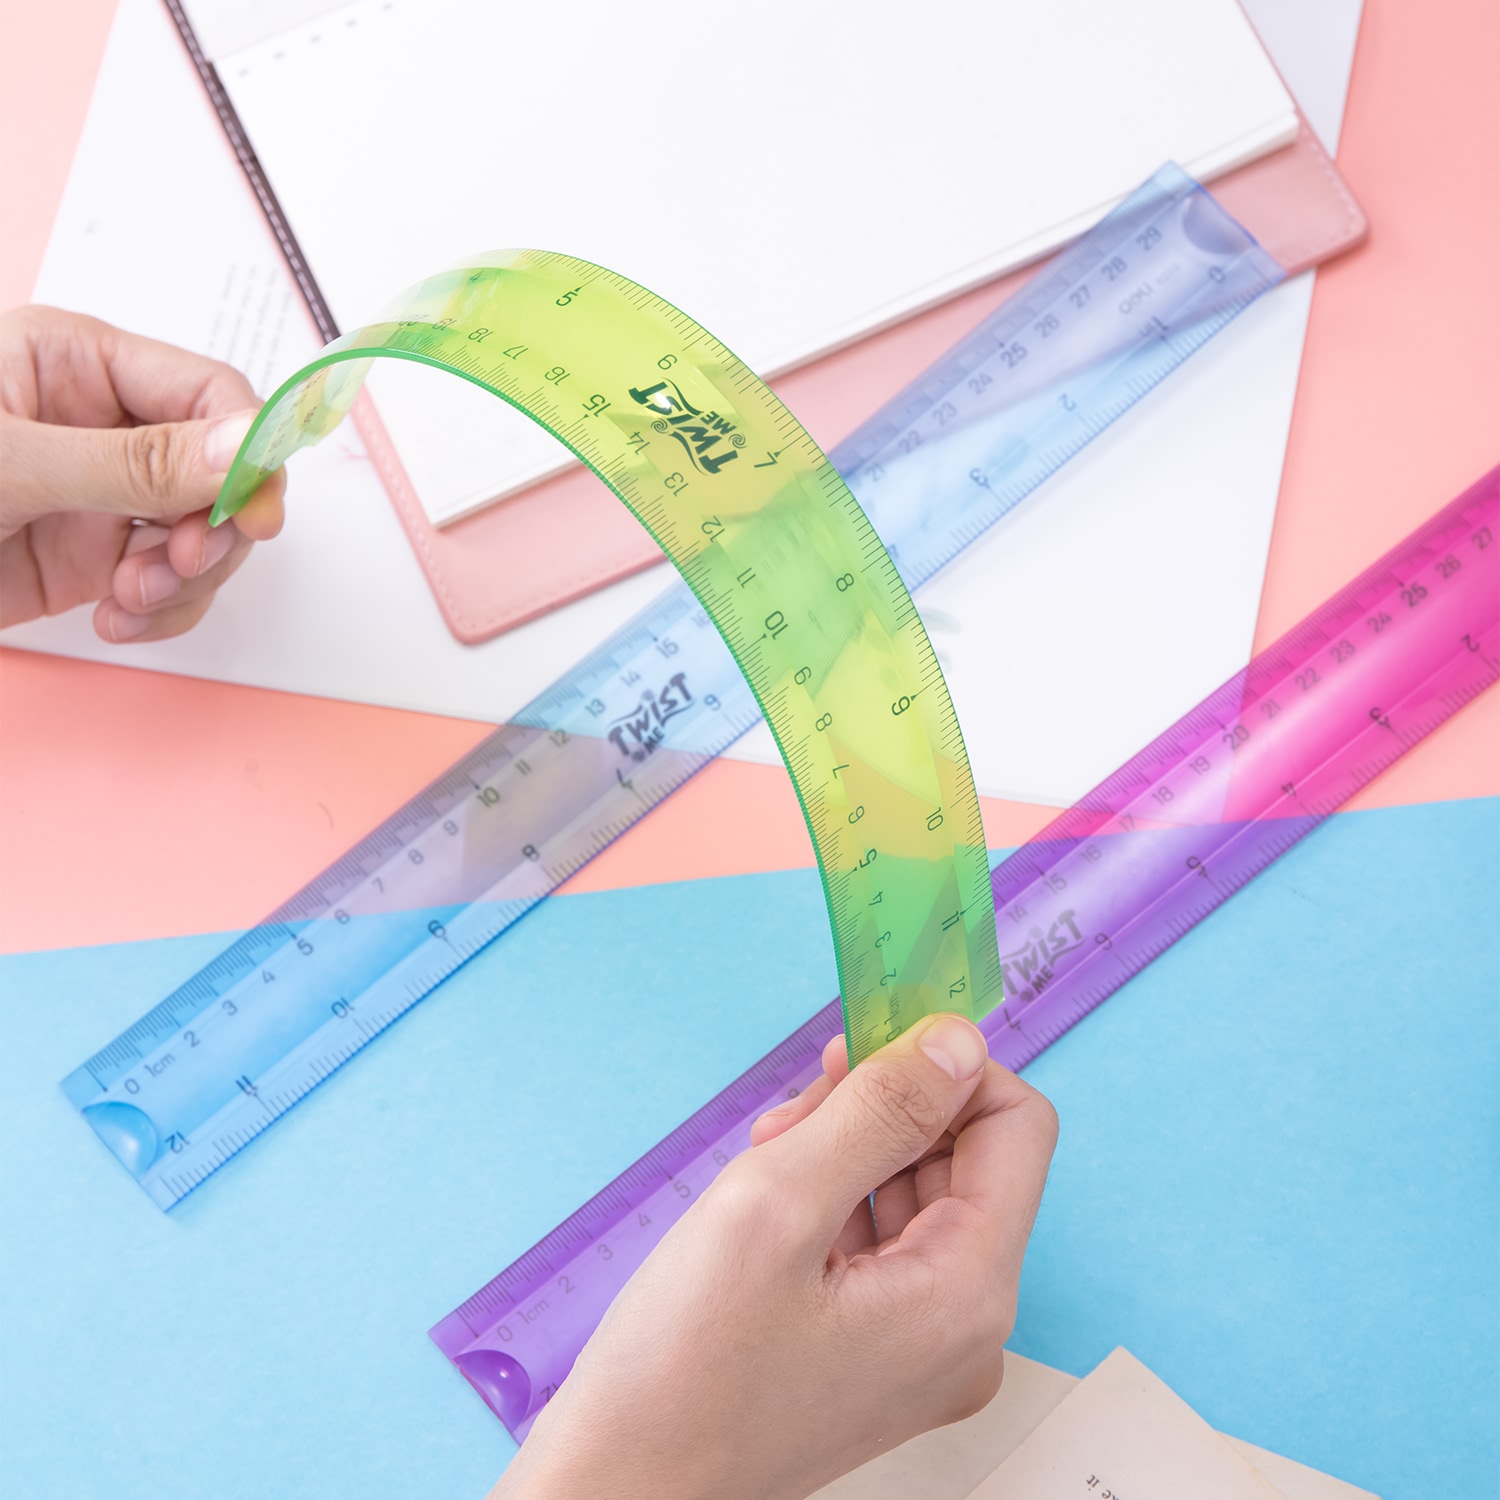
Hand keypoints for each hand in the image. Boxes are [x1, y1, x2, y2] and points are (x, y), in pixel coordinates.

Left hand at [0, 305, 284, 641]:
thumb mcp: (8, 465)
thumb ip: (132, 461)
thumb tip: (242, 448)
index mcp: (76, 363)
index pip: (207, 393)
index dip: (246, 451)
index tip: (254, 514)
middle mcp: (102, 427)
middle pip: (220, 472)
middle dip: (212, 529)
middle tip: (175, 564)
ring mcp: (100, 497)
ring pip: (203, 535)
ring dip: (185, 581)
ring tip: (130, 603)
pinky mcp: (91, 559)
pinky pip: (166, 585)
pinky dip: (160, 613)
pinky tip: (117, 623)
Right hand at [494, 1013, 1057, 1499]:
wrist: (617, 1488)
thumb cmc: (680, 1371)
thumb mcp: (775, 1205)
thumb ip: (878, 1112)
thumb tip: (958, 1039)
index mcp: (966, 1294)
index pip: (1017, 1127)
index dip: (948, 1069)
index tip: (869, 1047)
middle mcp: (965, 1327)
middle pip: (962, 1158)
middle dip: (883, 1111)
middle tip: (793, 1114)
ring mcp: (921, 1346)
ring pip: (914, 1192)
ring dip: (847, 1149)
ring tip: (768, 1157)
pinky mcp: (876, 1351)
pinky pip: (881, 1240)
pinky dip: (831, 1198)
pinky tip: (768, 1197)